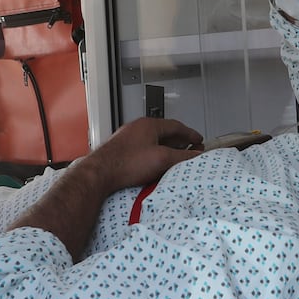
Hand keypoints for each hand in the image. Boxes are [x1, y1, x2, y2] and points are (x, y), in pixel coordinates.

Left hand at [80, 117, 203, 192]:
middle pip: (165, 133)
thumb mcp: (162, 159)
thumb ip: (182, 156)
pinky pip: (144, 150)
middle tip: (190, 150)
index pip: (176, 125)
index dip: (190, 134)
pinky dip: (155, 155)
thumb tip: (196, 155)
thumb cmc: (126, 163)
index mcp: (148, 124)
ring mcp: (129, 139)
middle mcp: (138, 128)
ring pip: (154, 141)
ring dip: (167, 149)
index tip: (198, 140)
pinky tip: (156, 166)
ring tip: (176, 159)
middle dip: (180, 142)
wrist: (99, 173)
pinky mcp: (122, 151)